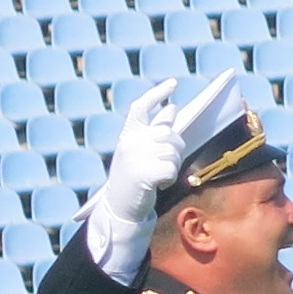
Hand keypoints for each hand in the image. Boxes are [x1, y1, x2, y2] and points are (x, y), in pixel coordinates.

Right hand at [84, 81, 178, 279]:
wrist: (117, 209)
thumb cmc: (131, 180)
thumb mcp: (138, 152)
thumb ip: (155, 131)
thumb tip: (172, 109)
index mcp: (128, 135)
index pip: (142, 106)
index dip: (158, 93)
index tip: (173, 84)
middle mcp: (131, 142)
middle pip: (170, 134)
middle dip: (175, 148)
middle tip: (164, 163)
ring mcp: (136, 157)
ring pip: (173, 152)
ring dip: (172, 166)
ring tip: (158, 177)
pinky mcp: (144, 173)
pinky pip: (171, 169)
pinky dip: (170, 179)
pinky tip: (159, 185)